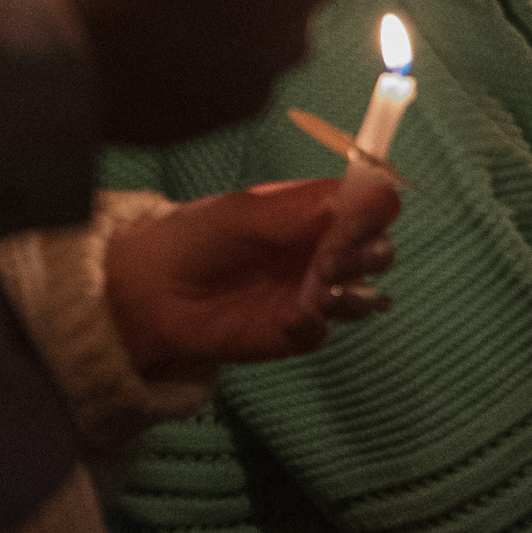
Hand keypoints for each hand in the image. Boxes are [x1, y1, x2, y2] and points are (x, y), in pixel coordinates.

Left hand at [106, 173, 399, 381]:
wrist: (152, 293)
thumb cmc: (195, 237)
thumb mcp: (242, 213)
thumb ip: (298, 211)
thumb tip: (356, 200)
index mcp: (318, 211)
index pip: (372, 206)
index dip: (377, 210)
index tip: (361, 219)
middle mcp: (325, 250)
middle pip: (380, 251)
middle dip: (368, 254)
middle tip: (332, 259)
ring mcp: (315, 294)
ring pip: (365, 296)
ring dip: (351, 293)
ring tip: (318, 291)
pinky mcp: (298, 331)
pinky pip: (326, 332)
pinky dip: (315, 325)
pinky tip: (291, 318)